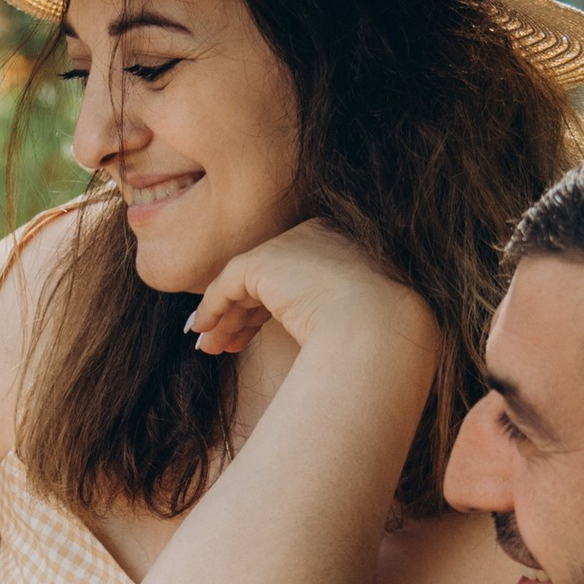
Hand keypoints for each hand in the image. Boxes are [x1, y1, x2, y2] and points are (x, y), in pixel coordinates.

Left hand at [186, 220, 437, 367]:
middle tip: (223, 344)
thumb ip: (327, 314)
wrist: (380, 328)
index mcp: (346, 246)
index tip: (248, 337)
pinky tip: (203, 331)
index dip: (266, 309)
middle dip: (242, 315)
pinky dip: (213, 307)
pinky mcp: (266, 260)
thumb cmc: (380, 335)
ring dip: (225, 318)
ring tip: (210, 347)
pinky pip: (229, 284)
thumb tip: (310, 331)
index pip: (294, 278)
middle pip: (269, 279)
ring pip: (246, 283)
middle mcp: (318, 237)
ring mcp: (292, 244)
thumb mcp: (357, 318)